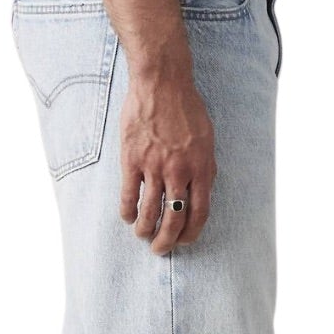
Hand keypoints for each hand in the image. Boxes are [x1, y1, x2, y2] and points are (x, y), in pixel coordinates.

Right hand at [118, 66, 216, 251]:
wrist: (162, 84)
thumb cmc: (187, 109)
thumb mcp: (207, 140)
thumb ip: (204, 167)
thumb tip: (201, 192)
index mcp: (202, 168)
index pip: (200, 213)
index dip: (192, 233)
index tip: (185, 241)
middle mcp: (179, 172)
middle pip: (174, 219)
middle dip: (167, 240)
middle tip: (161, 249)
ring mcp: (154, 167)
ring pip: (149, 212)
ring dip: (145, 230)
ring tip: (142, 236)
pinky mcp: (132, 160)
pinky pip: (129, 195)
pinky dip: (127, 212)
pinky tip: (127, 217)